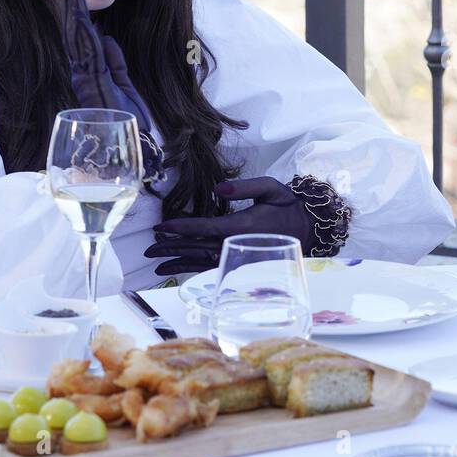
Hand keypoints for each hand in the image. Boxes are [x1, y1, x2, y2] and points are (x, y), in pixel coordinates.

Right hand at [60, 0, 164, 181]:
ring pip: (77, 40)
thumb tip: (105, 36)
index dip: (77, 14)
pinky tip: (82, 16)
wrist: (132, 145)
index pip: (81, 38)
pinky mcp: (93, 86)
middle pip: (75, 34)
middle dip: (71, 7)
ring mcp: (86, 79)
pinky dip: (84, 35)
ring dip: (74, 14)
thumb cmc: (128, 120)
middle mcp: (83, 74)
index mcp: (90, 72)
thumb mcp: (126, 85)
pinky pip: (87, 55)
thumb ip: (115, 62)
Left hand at [145, 177, 315, 275]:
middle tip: (149, 246)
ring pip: (202, 260)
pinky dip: (190, 268)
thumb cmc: (287, 205)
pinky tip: (174, 269)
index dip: (184, 228)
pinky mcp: (239, 261)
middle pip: (199, 247)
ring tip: (155, 261)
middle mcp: (238, 243)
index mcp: (244, 224)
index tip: (163, 227)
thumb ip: (246, 186)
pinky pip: (211, 266)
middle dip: (173, 247)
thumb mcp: (272, 188)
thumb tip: (217, 189)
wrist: (307, 228)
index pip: (208, 227)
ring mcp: (238, 254)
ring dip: (178, 260)